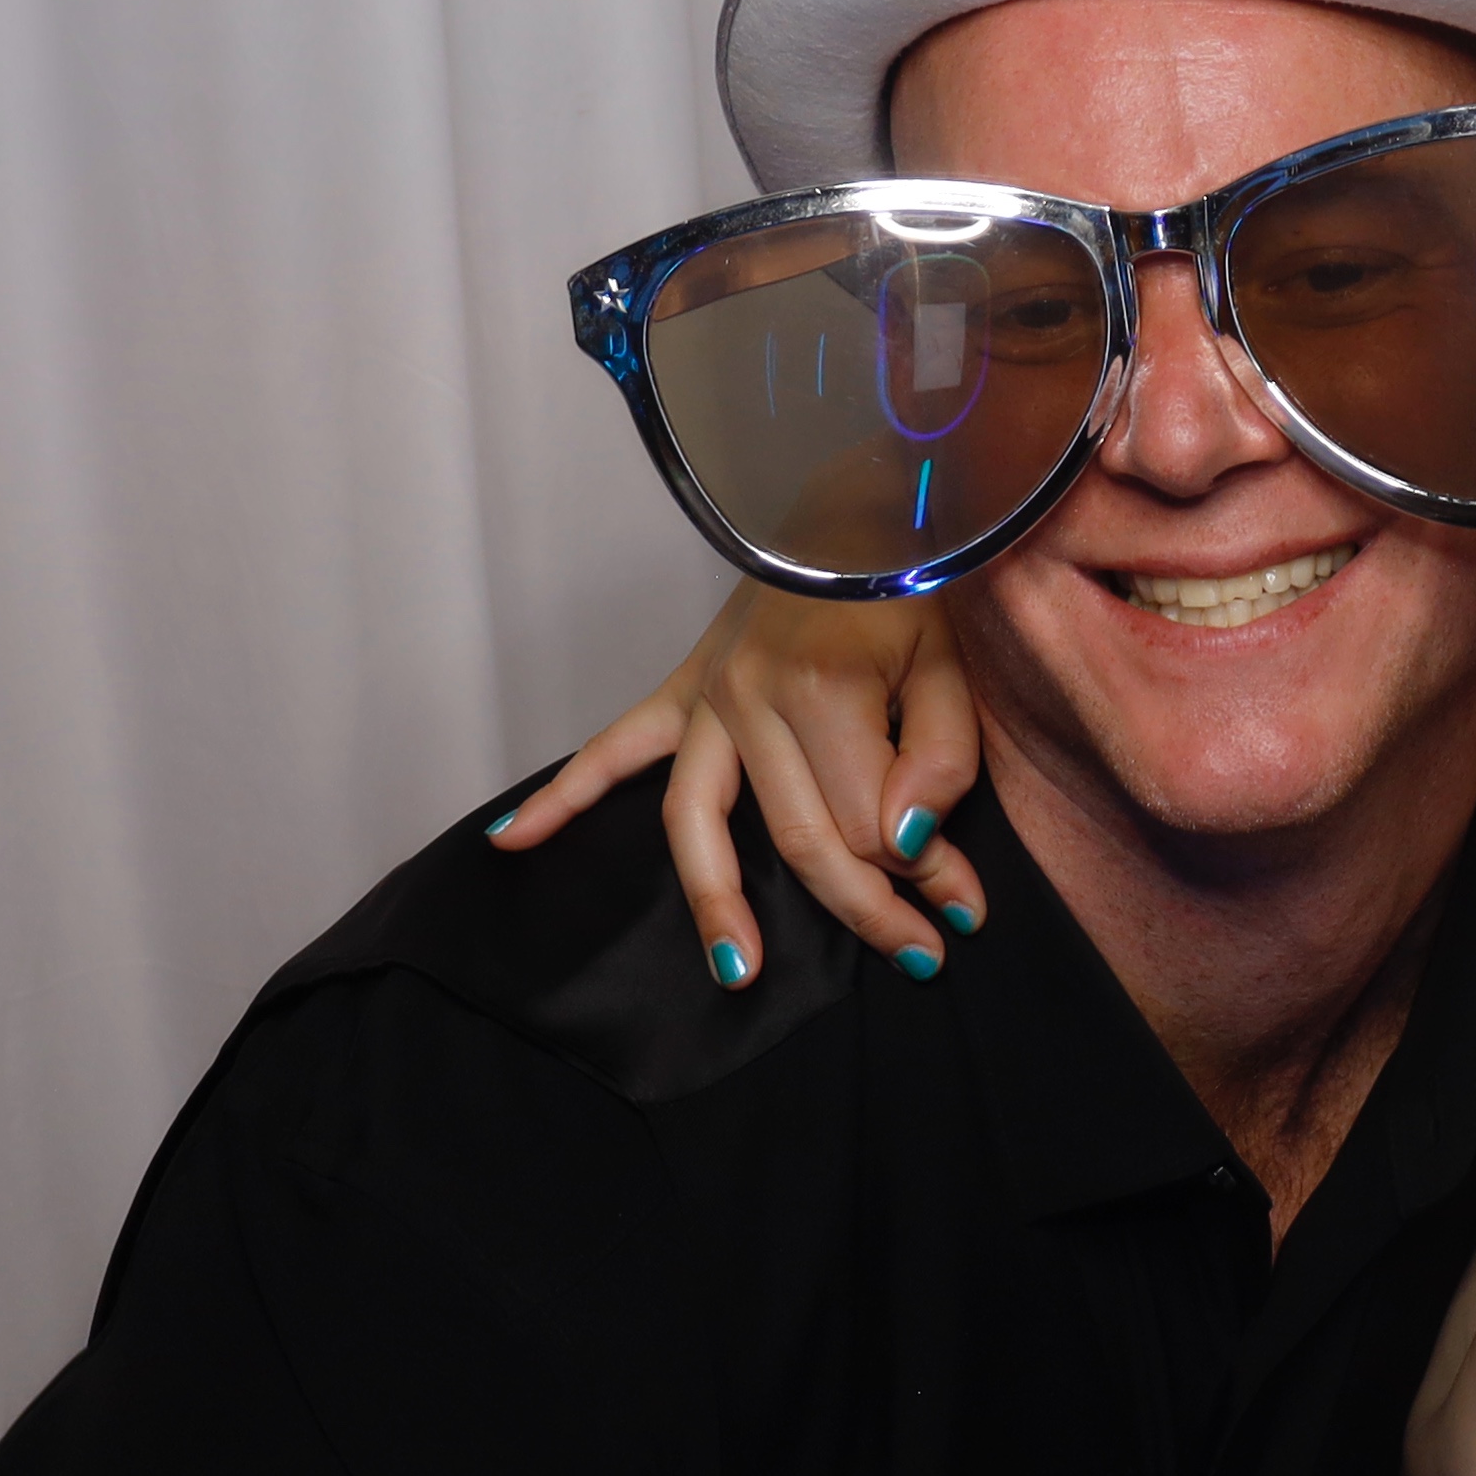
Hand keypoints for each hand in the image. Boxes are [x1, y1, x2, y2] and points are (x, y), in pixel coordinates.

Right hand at [488, 581, 987, 980]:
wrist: (857, 505)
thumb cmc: (910, 586)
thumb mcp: (951, 663)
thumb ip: (940, 757)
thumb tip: (912, 847)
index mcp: (822, 690)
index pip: (868, 822)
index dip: (924, 873)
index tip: (965, 904)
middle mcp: (748, 700)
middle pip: (798, 838)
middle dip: (865, 906)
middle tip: (920, 955)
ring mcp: (705, 698)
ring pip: (698, 822)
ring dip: (718, 902)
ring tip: (738, 970)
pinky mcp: (680, 691)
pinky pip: (612, 747)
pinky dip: (562, 795)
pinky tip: (511, 841)